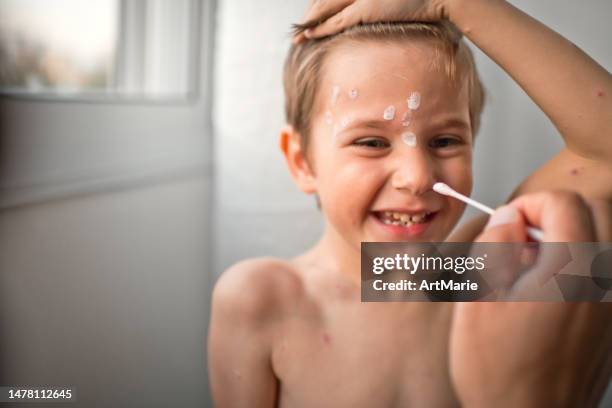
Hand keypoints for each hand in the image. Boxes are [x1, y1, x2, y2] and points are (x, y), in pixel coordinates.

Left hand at [294, 0, 451, 42]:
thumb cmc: (423, 0)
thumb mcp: (393, 3)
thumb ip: (379, 7)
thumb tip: (374, 13)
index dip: (318, 9)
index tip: (307, 20)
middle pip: (325, 1)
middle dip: (309, 15)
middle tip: (297, 30)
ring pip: (326, 10)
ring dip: (309, 23)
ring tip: (297, 36)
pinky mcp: (365, 9)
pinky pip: (336, 22)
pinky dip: (320, 29)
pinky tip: (308, 35)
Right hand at [450, 191, 611, 406]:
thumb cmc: (497, 368)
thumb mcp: (478, 299)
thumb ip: (496, 245)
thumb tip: (508, 218)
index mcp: (569, 271)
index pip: (565, 201)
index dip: (529, 204)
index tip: (507, 227)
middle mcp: (603, 281)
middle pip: (598, 211)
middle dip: (556, 212)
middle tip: (523, 239)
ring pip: (606, 238)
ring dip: (572, 235)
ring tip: (535, 265)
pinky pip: (605, 271)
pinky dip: (581, 263)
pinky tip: (548, 292)